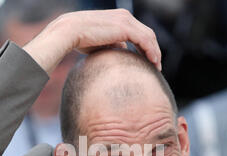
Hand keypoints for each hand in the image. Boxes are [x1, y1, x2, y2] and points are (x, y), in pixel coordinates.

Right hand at [23, 9, 161, 75]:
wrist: (69, 31)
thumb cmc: (80, 39)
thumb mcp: (101, 42)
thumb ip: (113, 44)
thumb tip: (122, 51)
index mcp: (119, 18)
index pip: (139, 32)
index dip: (146, 47)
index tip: (148, 61)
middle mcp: (125, 16)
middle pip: (147, 34)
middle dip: (154, 50)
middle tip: (156, 66)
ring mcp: (125, 20)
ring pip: (149, 37)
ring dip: (155, 53)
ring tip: (157, 68)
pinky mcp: (124, 28)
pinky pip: (144, 40)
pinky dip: (151, 51)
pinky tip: (154, 63)